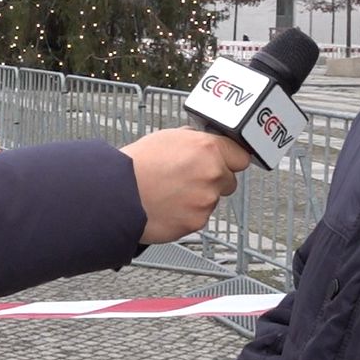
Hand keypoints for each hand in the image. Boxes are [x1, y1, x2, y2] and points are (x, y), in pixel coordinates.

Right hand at [120, 129, 250, 243]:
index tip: (224, 162)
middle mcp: (213, 173)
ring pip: (212, 200)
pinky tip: (168, 206)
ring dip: (198, 198)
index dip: (230, 159)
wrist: (118, 193)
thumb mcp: (167, 137)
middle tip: (188, 179)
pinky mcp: (196, 222)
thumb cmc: (137, 164)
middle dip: (214, 181)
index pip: (240, 156)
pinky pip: (198, 217)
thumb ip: (194, 141)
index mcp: (208, 149)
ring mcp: (206, 200)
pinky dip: (186, 214)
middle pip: (229, 180)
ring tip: (171, 193)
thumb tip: (202, 143)